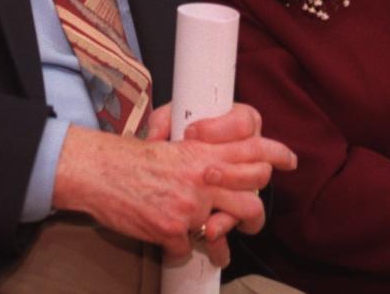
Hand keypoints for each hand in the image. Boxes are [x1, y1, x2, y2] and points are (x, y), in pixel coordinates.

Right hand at [52, 106, 295, 266]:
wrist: (99, 172)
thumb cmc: (132, 156)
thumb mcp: (172, 141)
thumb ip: (201, 152)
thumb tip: (221, 163)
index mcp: (204, 151)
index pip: (253, 149)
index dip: (275, 155)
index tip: (289, 160)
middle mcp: (203, 177)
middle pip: (252, 198)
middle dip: (255, 214)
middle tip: (253, 220)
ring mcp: (189, 206)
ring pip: (226, 229)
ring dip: (224, 241)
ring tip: (220, 249)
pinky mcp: (172, 230)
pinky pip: (189, 248)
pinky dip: (180, 247)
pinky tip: (171, 242)